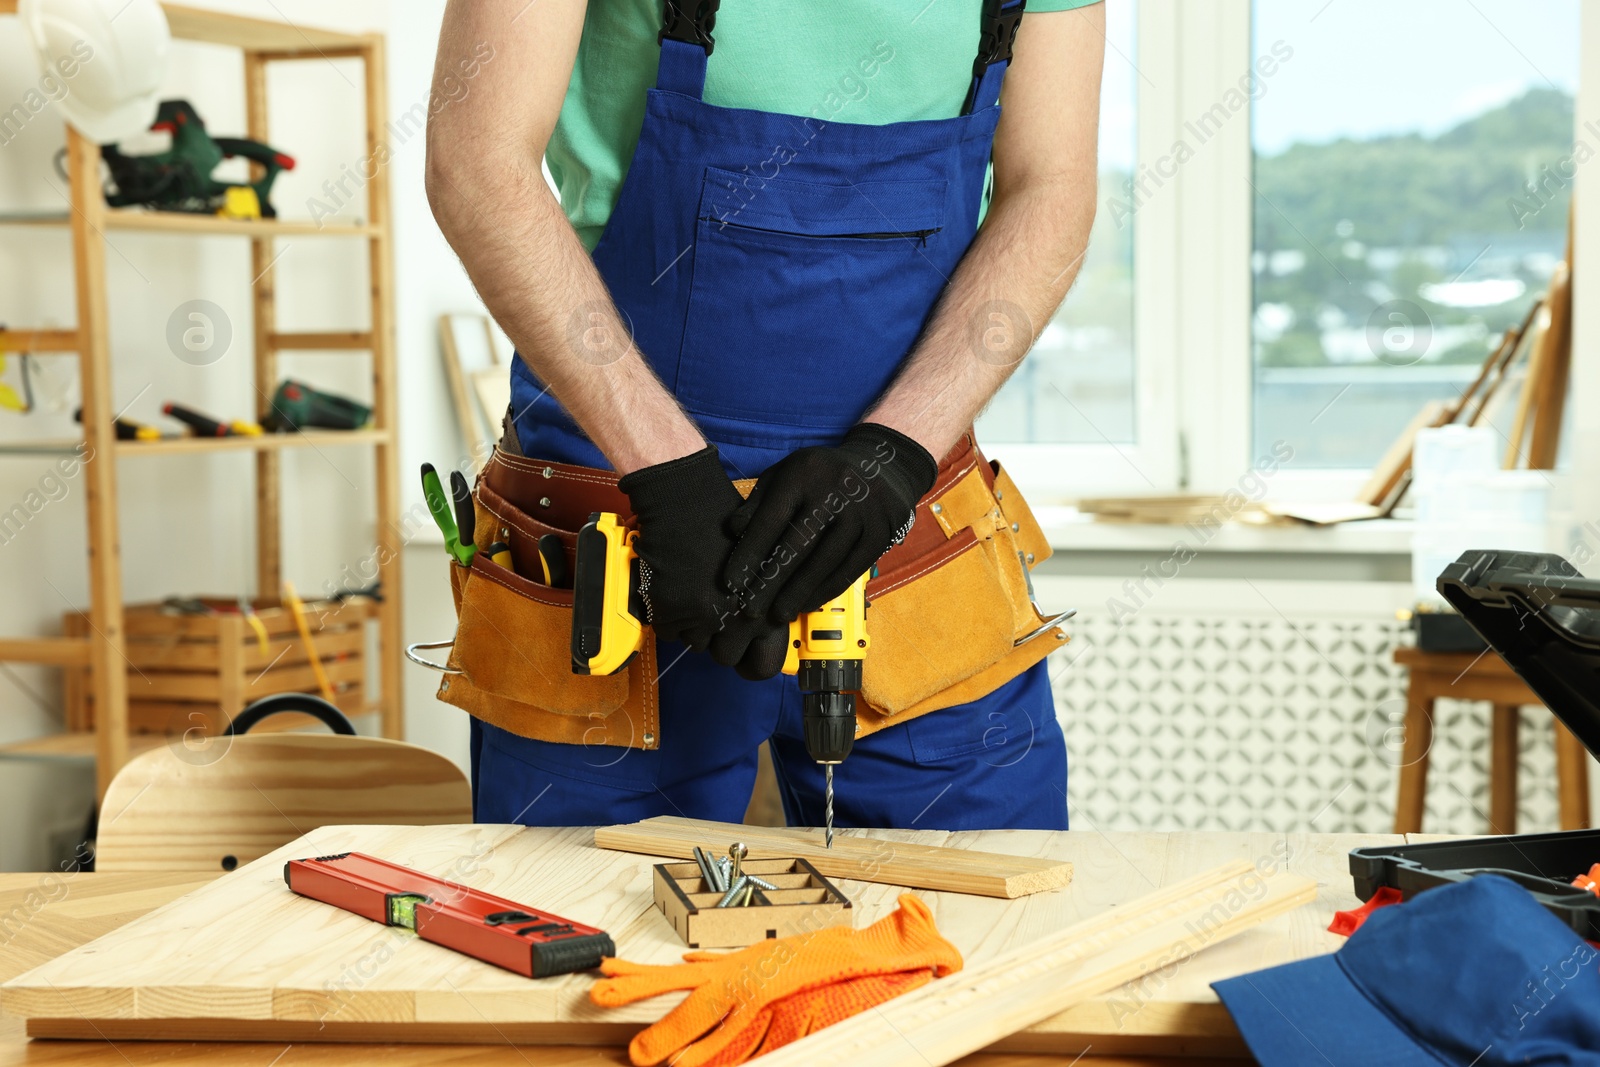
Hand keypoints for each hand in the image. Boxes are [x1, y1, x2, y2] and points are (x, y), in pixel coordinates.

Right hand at [618, 445, 789, 678]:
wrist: (686, 500)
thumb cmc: (723, 520)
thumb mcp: (760, 560)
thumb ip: (761, 594)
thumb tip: (757, 619)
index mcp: (764, 606)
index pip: (760, 660)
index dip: (748, 646)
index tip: (739, 635)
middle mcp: (736, 619)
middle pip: (725, 655)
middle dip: (718, 637)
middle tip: (710, 612)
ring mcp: (703, 618)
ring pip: (695, 643)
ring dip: (691, 625)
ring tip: (690, 594)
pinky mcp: (671, 612)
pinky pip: (668, 632)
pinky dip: (667, 616)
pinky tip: (674, 589)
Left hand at [723, 424, 937, 624]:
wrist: (882, 464)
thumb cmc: (820, 475)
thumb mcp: (786, 474)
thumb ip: (759, 502)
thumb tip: (732, 530)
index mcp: (803, 474)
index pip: (771, 519)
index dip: (749, 554)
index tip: (730, 584)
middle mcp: (834, 491)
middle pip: (798, 544)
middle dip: (772, 581)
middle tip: (751, 611)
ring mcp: (862, 512)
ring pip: (825, 561)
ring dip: (799, 592)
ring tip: (778, 614)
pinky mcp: (880, 533)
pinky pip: (850, 569)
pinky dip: (826, 590)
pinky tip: (807, 604)